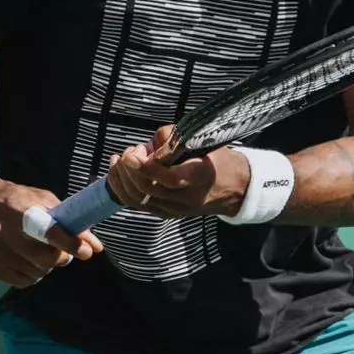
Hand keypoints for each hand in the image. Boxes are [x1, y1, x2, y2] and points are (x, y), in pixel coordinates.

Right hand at [0, 170, 103, 287]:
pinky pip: (21, 281)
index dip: (69, 243)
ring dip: (46, 267)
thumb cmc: (10, 199)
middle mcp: (2, 231)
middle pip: (44, 258)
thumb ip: (66, 220)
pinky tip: (27, 261)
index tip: (87, 251)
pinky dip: (31, 275)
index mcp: (17, 209)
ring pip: (35, 273)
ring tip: (40, 253)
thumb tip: (95, 246)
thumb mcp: (37, 198)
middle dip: (60, 258)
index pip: (47, 230)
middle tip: (62, 252)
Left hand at [105, 126, 250, 219]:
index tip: (130, 154)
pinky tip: (118, 174)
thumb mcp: (203, 140)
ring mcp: (175, 210)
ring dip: (122, 180)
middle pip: (148, 190)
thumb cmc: (219, 159)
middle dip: (129, 171)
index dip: (145, 167)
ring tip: (118, 161)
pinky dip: (123, 190)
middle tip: (128, 153)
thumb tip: (147, 146)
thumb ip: (173, 138)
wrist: (235, 189)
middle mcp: (186, 198)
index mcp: (200, 177)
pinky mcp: (167, 214)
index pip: (168, 178)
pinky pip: (139, 205)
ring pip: (139, 201)